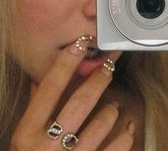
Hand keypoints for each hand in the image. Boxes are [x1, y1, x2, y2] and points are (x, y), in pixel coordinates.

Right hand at [10, 37, 133, 150]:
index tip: (79, 44)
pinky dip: (125, 135)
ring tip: (114, 106)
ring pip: (101, 124)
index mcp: (27, 134)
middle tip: (109, 66)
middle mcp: (47, 147)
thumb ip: (35, 107)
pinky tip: (127, 127)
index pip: (50, 88)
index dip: (65, 63)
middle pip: (80, 102)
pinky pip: (116, 149)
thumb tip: (41, 79)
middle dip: (98, 80)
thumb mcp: (24, 138)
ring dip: (111, 110)